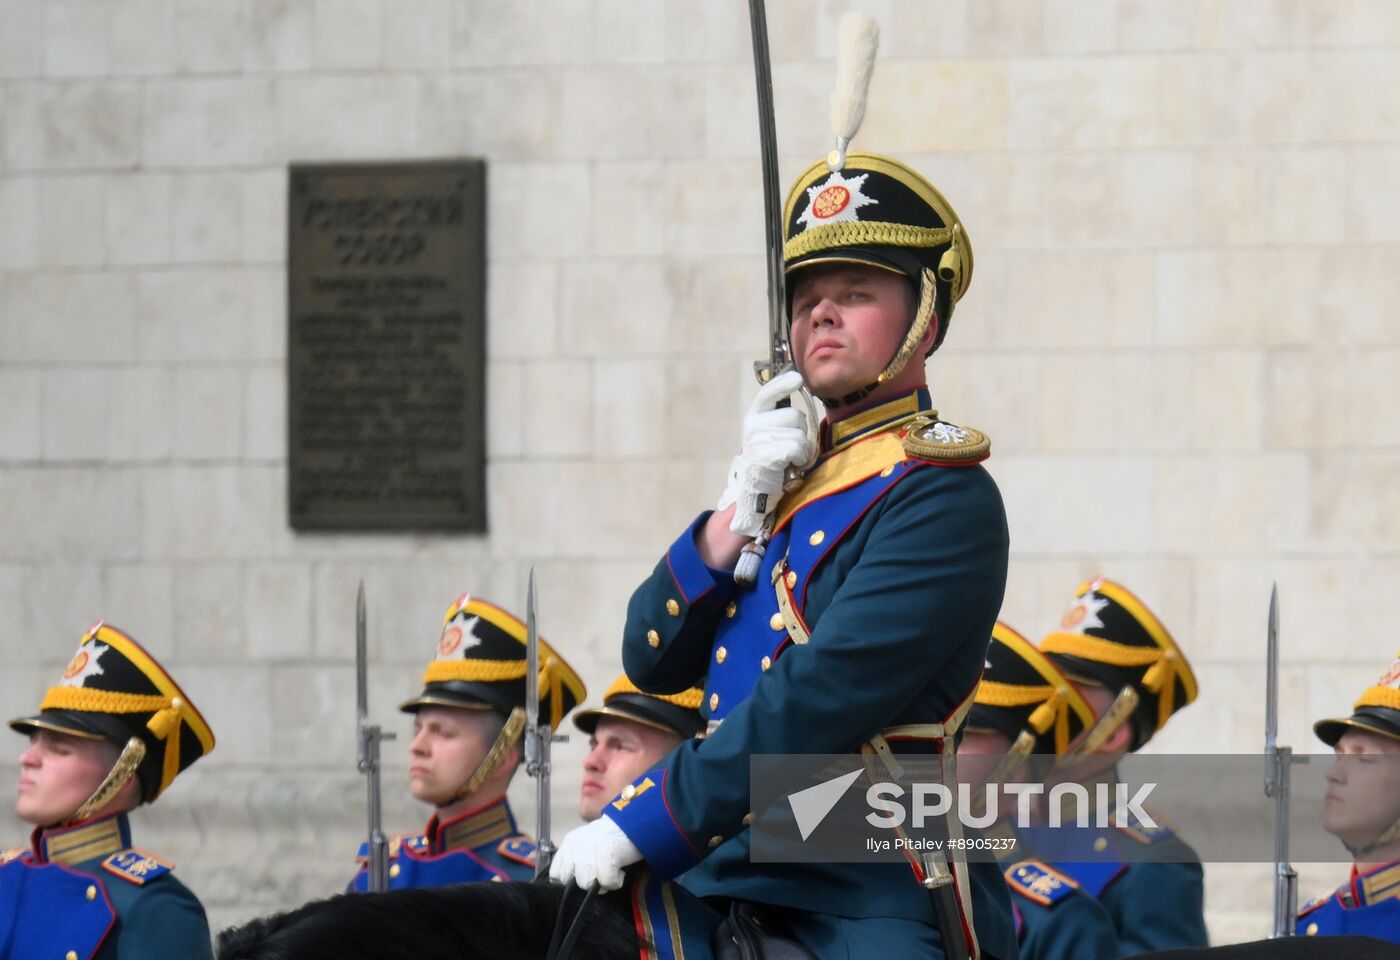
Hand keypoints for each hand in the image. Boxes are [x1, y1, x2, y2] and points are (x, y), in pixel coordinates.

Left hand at [549, 816, 641, 891]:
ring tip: (612, 871)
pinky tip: (620, 872)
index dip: (570, 881)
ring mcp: (589, 848)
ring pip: (586, 883)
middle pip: (570, 882)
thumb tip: (569, 887)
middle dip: (586, 882)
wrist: (634, 823)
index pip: (555, 875)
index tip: (585, 876)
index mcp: (568, 844)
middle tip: (601, 872)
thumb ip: (574, 862)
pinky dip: (616, 881)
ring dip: (601, 883)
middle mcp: (574, 845)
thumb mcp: (585, 846)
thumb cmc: (610, 840)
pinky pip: (607, 882)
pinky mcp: (606, 851)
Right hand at [716, 370, 814, 537]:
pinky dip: (800, 458)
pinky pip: (796, 448)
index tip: (797, 379)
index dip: (783, 383)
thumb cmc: (771, 462)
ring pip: (798, 433)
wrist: (757, 492)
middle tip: (793, 447)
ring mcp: (758, 440)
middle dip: (802, 431)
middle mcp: (753, 426)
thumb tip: (798, 387)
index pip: (768, 393)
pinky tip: (792, 465)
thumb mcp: (772, 434)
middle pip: (794, 416)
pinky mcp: (766, 455)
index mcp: (754, 417)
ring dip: (803, 448)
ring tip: (792, 458)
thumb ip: (781, 416)